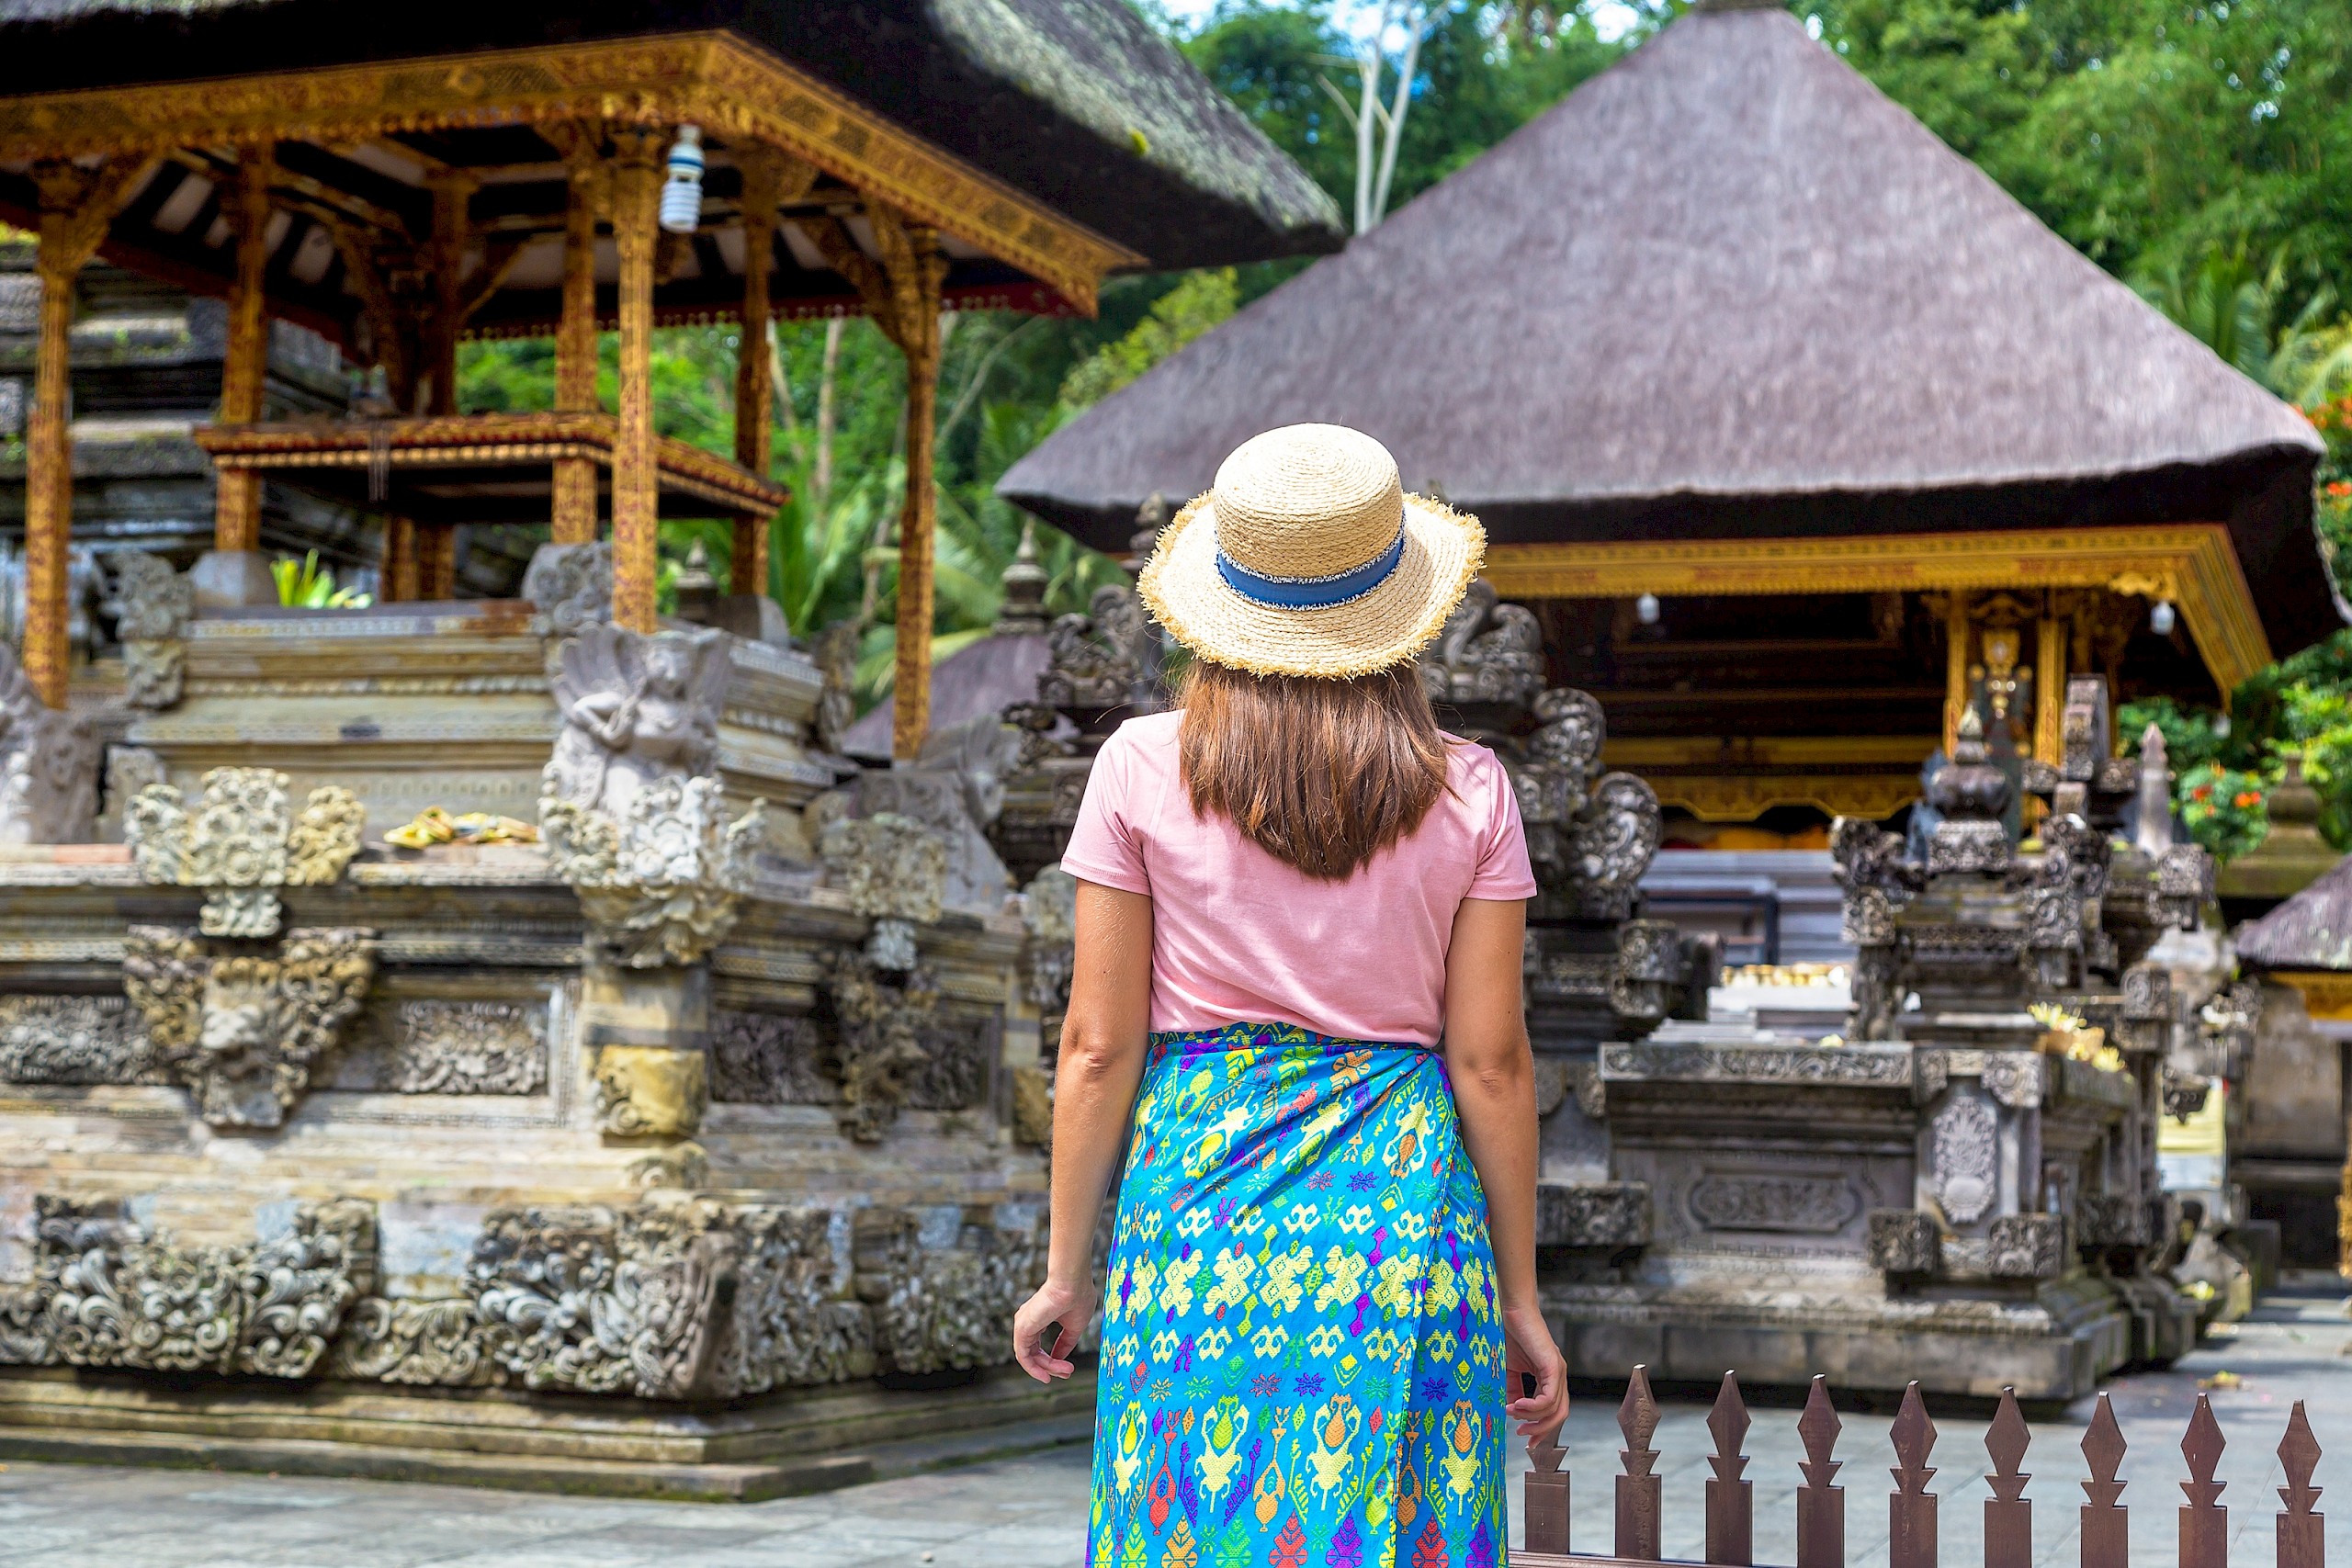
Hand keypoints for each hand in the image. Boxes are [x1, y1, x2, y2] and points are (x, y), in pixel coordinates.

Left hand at [1012, 1277, 1095, 1383]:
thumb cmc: (1078, 1297)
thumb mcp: (1074, 1327)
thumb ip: (1065, 1343)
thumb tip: (1060, 1359)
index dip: (1053, 1362)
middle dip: (1051, 1367)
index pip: (1039, 1349)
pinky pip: (1024, 1357)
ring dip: (1047, 1368)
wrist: (1073, 1282)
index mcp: (1038, 1320)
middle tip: (1068, 1372)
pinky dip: (1035, 1368)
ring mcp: (1023, 1325)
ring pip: (1029, 1358)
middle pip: (1034, 1355)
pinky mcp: (1021, 1329)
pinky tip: (1047, 1374)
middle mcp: (1027, 1323)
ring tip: (1066, 1371)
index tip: (1069, 1369)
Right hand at [1501, 1301, 1567, 1442]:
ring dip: (1532, 1417)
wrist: (1510, 1311)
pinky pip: (1549, 1397)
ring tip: (1512, 1413)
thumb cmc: (1507, 1335)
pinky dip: (1534, 1406)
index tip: (1525, 1439)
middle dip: (1541, 1430)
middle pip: (1559, 1415)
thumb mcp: (1509, 1369)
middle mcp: (1558, 1376)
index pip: (1553, 1410)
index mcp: (1549, 1377)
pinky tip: (1517, 1405)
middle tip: (1523, 1436)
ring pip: (1555, 1408)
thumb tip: (1511, 1412)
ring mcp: (1559, 1371)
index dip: (1541, 1428)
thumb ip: (1513, 1389)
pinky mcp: (1554, 1366)